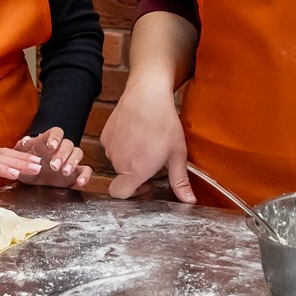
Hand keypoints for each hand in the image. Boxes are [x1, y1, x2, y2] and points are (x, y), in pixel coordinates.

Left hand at [15, 128, 87, 189]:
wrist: (31, 179)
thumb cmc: (26, 163)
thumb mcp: (20, 156)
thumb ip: (20, 148)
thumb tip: (23, 143)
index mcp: (48, 141)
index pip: (56, 132)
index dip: (55, 138)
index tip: (51, 146)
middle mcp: (61, 148)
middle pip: (68, 144)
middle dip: (62, 154)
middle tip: (54, 166)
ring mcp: (69, 160)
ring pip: (78, 153)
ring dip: (73, 162)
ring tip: (64, 172)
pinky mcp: (76, 172)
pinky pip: (85, 170)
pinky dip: (85, 175)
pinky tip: (79, 182)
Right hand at [101, 85, 189, 201]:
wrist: (147, 94)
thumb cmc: (164, 123)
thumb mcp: (177, 154)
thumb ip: (180, 181)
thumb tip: (189, 201)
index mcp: (135, 170)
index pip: (120, 194)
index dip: (133, 193)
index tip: (147, 184)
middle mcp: (118, 161)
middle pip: (123, 178)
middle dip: (136, 173)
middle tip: (153, 159)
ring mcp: (110, 148)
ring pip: (118, 162)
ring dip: (130, 158)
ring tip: (146, 143)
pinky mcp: (106, 135)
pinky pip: (113, 147)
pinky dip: (122, 145)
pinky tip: (137, 133)